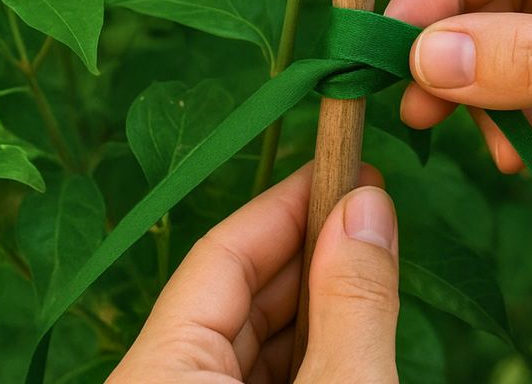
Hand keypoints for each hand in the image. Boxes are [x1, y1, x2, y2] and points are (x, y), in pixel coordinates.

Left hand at [107, 164, 400, 383]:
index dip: (289, 206)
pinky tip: (349, 332)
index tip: (350, 168)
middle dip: (309, 253)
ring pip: (245, 345)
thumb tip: (367, 206)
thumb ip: (353, 303)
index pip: (219, 258)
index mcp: (157, 375)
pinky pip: (250, 382)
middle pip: (231, 298)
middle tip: (373, 213)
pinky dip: (303, 356)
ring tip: (372, 267)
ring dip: (313, 307)